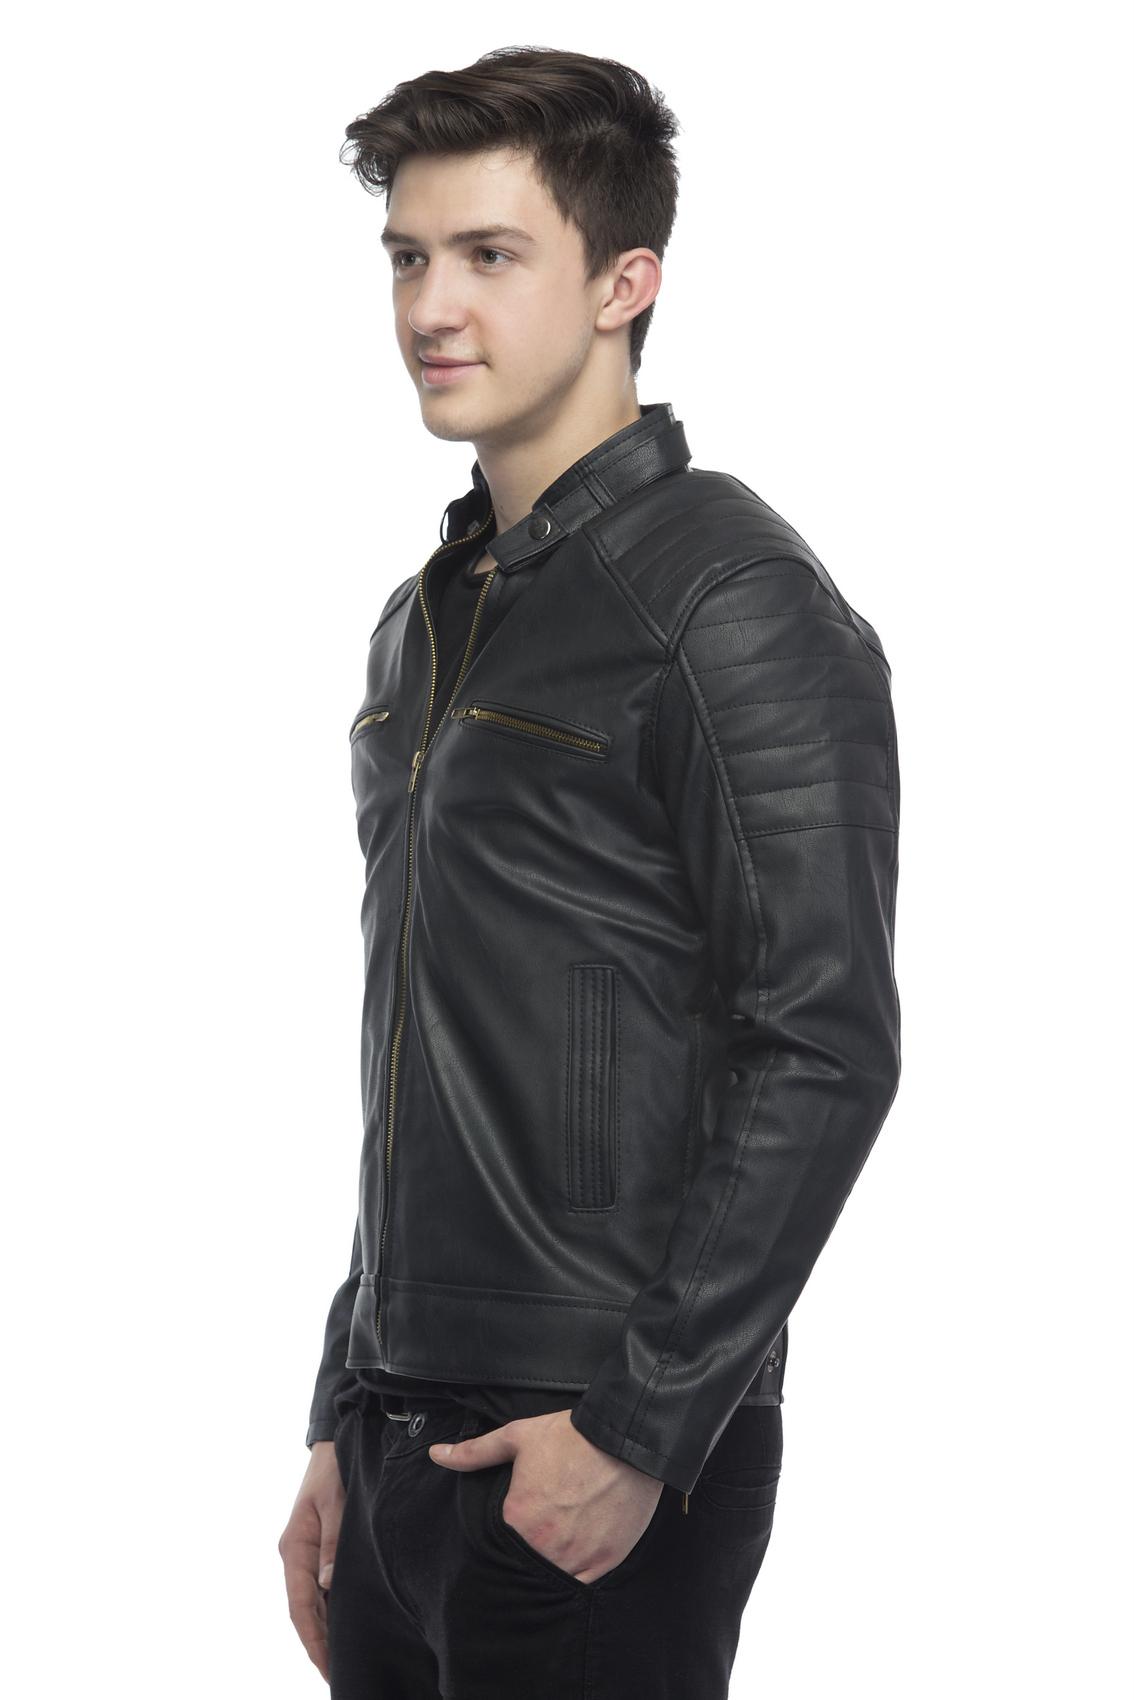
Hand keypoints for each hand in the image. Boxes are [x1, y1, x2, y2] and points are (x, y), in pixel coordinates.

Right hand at [278, 1440, 344, 1681]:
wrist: (332, 1444)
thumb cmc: (333, 1471)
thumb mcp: (335, 1504)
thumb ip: (332, 1543)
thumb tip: (328, 1584)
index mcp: (294, 1548)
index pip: (300, 1606)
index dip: (313, 1640)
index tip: (326, 1668)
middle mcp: (295, 1555)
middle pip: (303, 1611)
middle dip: (318, 1644)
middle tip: (336, 1676)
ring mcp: (304, 1553)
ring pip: (311, 1602)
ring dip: (323, 1629)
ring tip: (341, 1659)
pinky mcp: (316, 1548)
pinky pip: (319, 1588)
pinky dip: (328, 1609)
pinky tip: (343, 1623)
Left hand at [429, 1408, 663, 1583]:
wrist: (624, 1438)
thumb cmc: (570, 1437)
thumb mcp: (516, 1438)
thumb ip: (474, 1453)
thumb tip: (436, 1454)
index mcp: (517, 1520)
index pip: (496, 1544)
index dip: (501, 1535)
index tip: (512, 1523)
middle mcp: (543, 1547)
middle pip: (522, 1564)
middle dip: (524, 1552)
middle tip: (535, 1532)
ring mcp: (575, 1559)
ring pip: (551, 1577)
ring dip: (548, 1565)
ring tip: (554, 1543)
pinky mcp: (604, 1563)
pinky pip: (580, 1583)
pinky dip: (575, 1572)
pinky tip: (575, 1552)